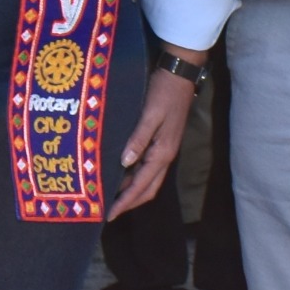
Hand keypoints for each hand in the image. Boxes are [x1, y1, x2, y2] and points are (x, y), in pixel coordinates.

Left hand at [102, 67, 195, 214]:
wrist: (180, 75)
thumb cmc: (164, 93)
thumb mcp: (150, 115)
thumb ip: (138, 139)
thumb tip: (124, 163)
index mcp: (162, 152)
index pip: (142, 186)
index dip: (126, 202)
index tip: (109, 215)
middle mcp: (165, 155)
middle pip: (147, 189)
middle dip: (129, 202)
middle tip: (109, 212)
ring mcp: (164, 149)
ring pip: (148, 179)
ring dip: (132, 191)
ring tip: (111, 196)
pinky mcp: (162, 141)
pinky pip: (147, 167)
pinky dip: (134, 176)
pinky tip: (120, 173)